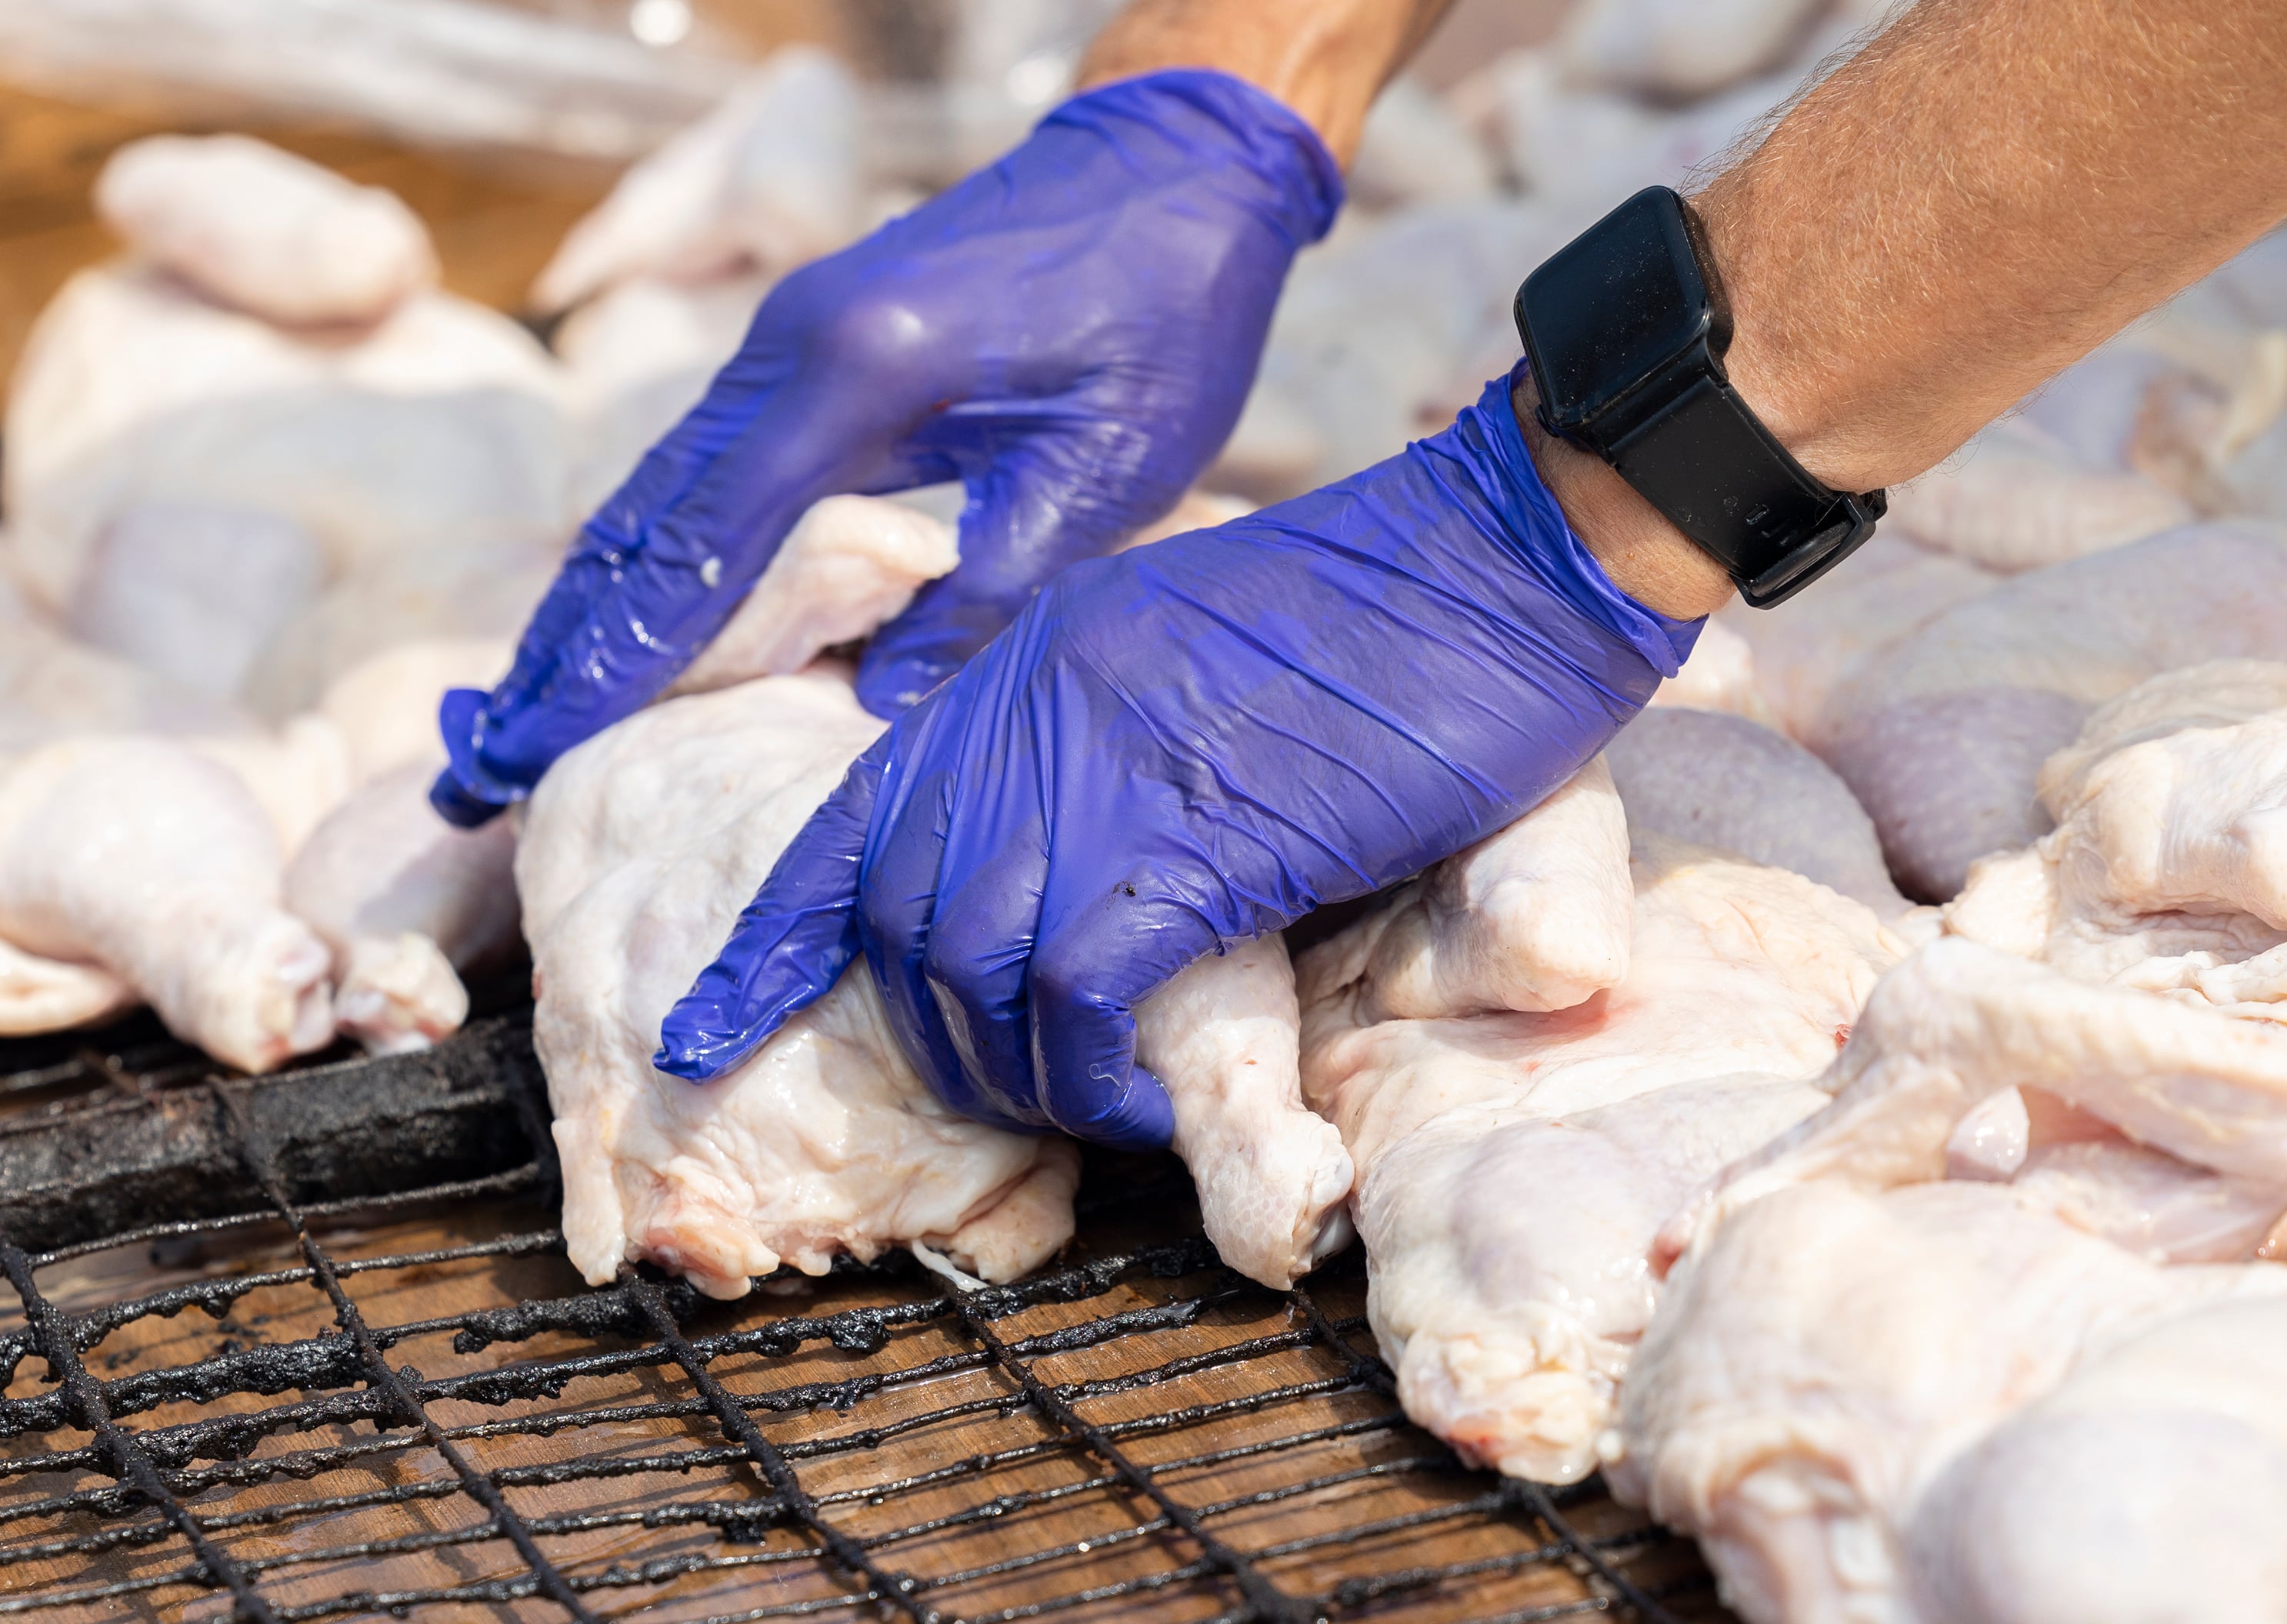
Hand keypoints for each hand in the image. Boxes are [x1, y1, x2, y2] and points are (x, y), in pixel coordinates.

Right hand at [428, 69, 1340, 826]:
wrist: (1173, 169)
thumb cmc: (1164, 313)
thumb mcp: (1108, 466)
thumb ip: (992, 587)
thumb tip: (877, 703)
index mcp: (859, 371)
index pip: (707, 540)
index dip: (623, 655)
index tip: (544, 744)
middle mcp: (791, 347)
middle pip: (648, 515)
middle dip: (570, 643)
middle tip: (492, 757)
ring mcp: (790, 338)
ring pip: (661, 487)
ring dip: (596, 600)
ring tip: (530, 707)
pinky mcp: (811, 345)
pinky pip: (704, 462)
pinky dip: (653, 546)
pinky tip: (627, 610)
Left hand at [653, 369, 1700, 1147]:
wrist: (1501, 558)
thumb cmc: (1383, 617)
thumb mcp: (1193, 654)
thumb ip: (1104, 734)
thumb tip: (1079, 857)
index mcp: (1022, 665)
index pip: (849, 821)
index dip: (773, 942)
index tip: (716, 1024)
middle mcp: (1030, 717)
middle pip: (900, 923)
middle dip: (939, 1044)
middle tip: (1023, 1100)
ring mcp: (1102, 771)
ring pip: (972, 972)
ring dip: (1021, 1078)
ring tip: (1098, 1111)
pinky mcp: (1193, 836)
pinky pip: (1076, 996)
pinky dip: (1097, 1077)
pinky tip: (1153, 1100)